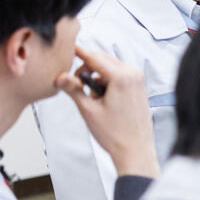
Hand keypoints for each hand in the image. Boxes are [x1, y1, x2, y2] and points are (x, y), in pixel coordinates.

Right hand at [55, 46, 158, 177]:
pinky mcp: (140, 88)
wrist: (136, 151)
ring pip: (110, 67)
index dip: (79, 53)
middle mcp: (134, 75)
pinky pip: (119, 76)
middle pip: (103, 59)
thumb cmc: (115, 134)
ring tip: (91, 98)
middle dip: (87, 68)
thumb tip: (59, 76)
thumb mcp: (88, 110)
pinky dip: (107, 81)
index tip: (68, 48)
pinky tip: (102, 99)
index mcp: (122, 78)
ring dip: (97, 76)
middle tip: (75, 84)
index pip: (94, 57)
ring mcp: (139, 81)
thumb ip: (73, 89)